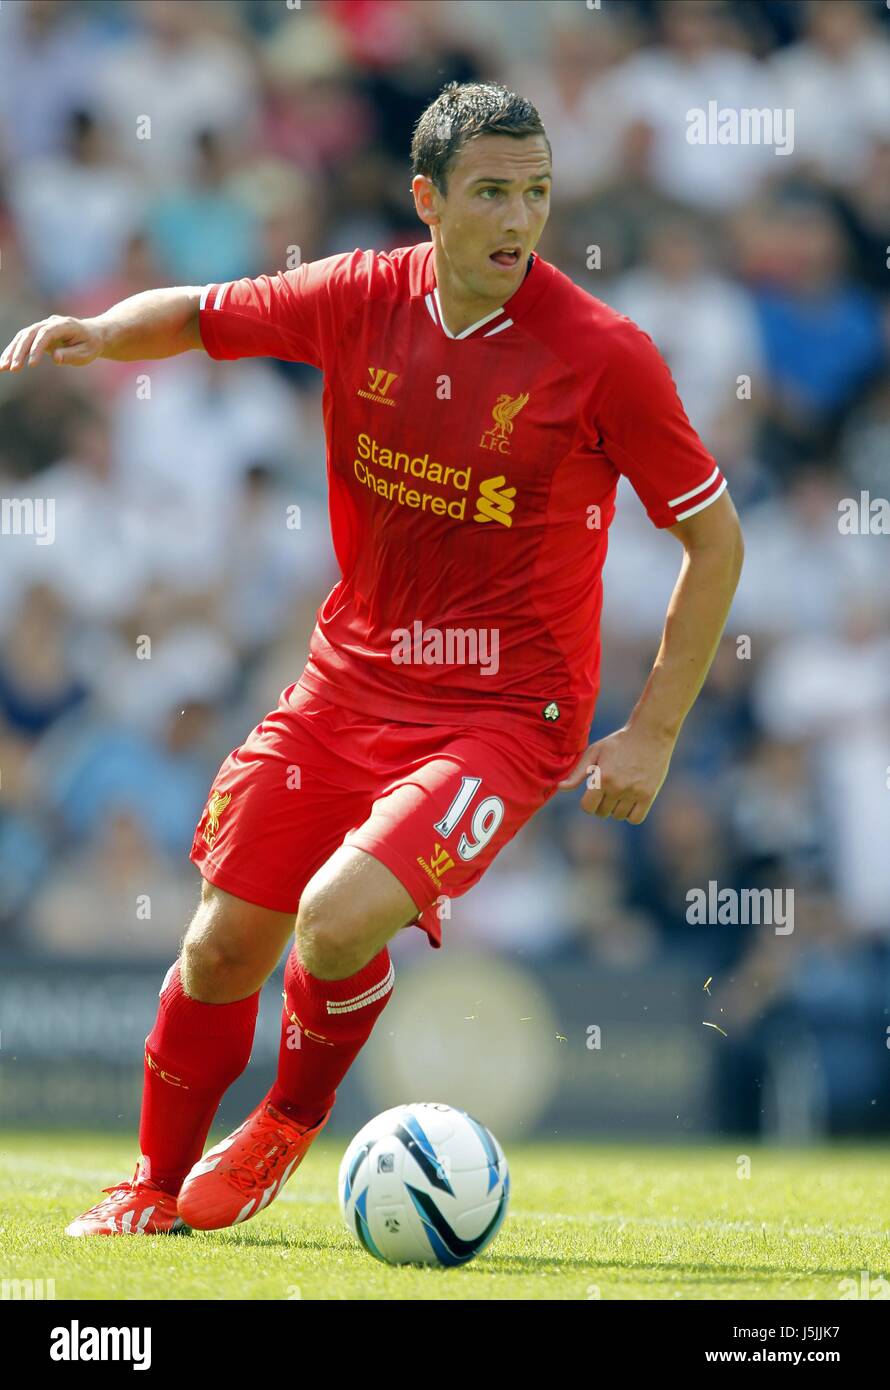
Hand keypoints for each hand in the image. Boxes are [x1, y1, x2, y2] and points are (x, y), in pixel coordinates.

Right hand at [0, 315, 105, 371]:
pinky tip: (4, 364)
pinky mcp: (37, 335)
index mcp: (64, 325)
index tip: (31, 365)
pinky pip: (22, 342)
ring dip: (11, 352)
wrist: (92, 335)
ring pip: (22, 337)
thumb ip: (71, 355)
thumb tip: (55, 358)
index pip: (46, 334)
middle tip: (13, 368)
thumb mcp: (86, 352)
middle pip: (30, 334)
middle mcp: (50, 323)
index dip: (37, 348)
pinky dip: (13, 352)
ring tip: (3, 368)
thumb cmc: (90, 345)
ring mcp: (42, 327)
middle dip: (20, 351)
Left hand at [557, 725, 674, 822]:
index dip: (588, 802)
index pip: (588, 807)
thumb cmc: (619, 742)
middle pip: (602, 812)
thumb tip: (560, 788)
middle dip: (601, 803)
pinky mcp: (648, 795)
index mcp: (602, 778)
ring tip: (620, 791)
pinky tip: (630, 801)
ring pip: (618, 816)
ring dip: (616, 808)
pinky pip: (635, 819)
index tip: (593, 793)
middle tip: (608, 789)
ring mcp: (634, 793)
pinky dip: (630, 814)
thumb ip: (577, 773)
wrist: (650, 734)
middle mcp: (617, 788)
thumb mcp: (595, 752)